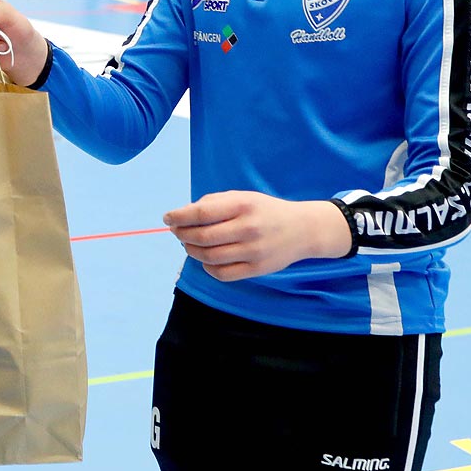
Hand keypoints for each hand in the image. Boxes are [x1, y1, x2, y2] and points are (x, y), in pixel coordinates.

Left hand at [164, 192, 351, 280]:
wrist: (303, 229)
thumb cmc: (266, 211)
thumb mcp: (243, 197)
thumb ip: (214, 202)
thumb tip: (184, 214)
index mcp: (243, 205)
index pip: (201, 212)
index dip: (179, 216)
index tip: (167, 218)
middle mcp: (248, 228)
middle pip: (202, 236)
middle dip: (183, 234)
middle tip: (177, 232)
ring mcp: (253, 251)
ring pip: (209, 257)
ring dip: (192, 251)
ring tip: (188, 244)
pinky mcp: (257, 269)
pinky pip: (223, 274)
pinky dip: (208, 268)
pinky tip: (206, 260)